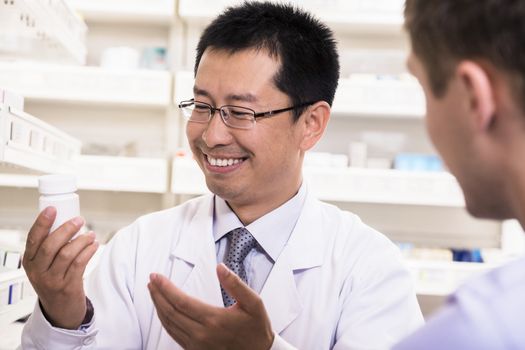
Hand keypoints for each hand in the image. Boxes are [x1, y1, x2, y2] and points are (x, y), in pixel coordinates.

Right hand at [22, 206, 98, 328]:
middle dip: (66, 229)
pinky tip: (94, 245)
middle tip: (79, 220)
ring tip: (90, 234)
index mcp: (29, 261)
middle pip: (50, 246)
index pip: (33, 238)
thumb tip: (66, 219)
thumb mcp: (43, 264)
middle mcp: (38, 271)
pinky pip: (79, 264)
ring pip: (67, 254)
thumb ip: (50, 246)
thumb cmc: (54, 279)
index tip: (52, 209)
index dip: (42, 222)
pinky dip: (88, 251)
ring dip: (81, 240)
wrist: (60, 309)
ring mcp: (52, 280)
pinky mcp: (67, 286)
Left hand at [148, 263, 273, 349]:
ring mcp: (197, 345)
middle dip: (157, 295)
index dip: (165, 288)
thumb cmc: (256, 328)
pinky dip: (165, 321)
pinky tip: (163, 311)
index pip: (181, 302)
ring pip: (169, 325)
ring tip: (153, 292)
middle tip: (151, 281)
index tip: (156, 276)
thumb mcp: (253, 303)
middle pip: (170, 313)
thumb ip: (236, 284)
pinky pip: (173, 335)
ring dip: (158, 307)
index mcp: (214, 320)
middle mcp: (201, 334)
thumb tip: (220, 267)